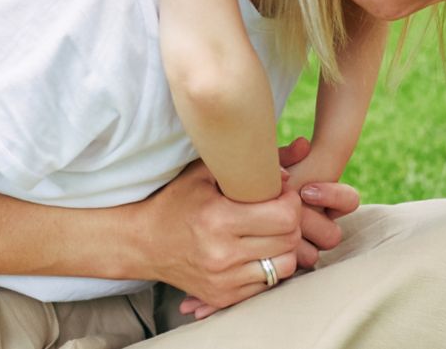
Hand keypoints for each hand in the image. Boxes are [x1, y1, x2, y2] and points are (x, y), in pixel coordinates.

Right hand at [177, 139, 362, 319]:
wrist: (142, 243)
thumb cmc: (176, 201)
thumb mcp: (206, 171)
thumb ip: (254, 160)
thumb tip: (303, 148)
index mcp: (218, 219)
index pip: (283, 216)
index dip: (291, 201)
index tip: (281, 193)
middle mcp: (222, 254)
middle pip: (289, 240)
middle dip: (292, 221)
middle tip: (278, 210)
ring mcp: (224, 280)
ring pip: (285, 266)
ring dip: (284, 246)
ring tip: (270, 232)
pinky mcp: (224, 298)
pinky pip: (267, 284)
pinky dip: (268, 266)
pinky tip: (256, 251)